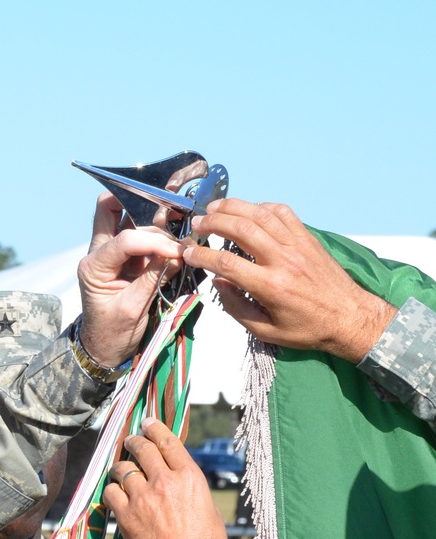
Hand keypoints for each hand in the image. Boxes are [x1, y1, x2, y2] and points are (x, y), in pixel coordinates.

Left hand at [77, 196, 184, 368]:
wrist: (103, 348)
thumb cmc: (112, 333)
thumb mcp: (133, 309)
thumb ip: (153, 279)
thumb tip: (179, 255)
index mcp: (93, 267)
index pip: (125, 240)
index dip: (154, 241)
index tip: (177, 252)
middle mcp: (98, 253)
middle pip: (110, 209)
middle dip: (140, 204)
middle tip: (170, 213)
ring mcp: (111, 252)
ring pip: (126, 216)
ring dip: (153, 220)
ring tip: (177, 233)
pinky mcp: (125, 257)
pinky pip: (140, 234)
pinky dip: (158, 234)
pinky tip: (175, 239)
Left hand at [102, 419, 226, 538]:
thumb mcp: (208, 508)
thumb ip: (190, 488)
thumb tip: (178, 479)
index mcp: (190, 477)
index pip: (168, 441)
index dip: (155, 428)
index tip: (147, 423)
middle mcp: (165, 482)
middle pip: (142, 448)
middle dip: (134, 441)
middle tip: (130, 442)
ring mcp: (143, 498)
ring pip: (122, 468)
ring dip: (120, 467)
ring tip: (120, 470)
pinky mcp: (125, 515)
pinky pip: (110, 492)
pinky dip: (111, 491)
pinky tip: (114, 495)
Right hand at [183, 199, 396, 362]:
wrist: (349, 317)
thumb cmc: (307, 329)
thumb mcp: (266, 331)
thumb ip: (236, 307)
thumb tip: (218, 282)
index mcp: (270, 286)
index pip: (227, 263)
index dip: (202, 255)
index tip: (188, 252)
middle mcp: (283, 260)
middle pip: (241, 229)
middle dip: (213, 222)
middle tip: (197, 224)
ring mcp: (297, 244)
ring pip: (259, 214)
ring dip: (233, 207)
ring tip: (214, 208)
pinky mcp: (307, 237)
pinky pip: (282, 212)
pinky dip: (261, 207)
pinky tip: (248, 211)